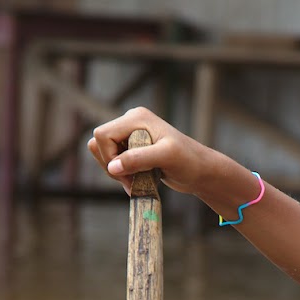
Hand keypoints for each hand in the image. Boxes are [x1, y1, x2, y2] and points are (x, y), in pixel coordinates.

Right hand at [87, 107, 221, 196]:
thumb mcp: (165, 157)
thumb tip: (112, 166)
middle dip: (111, 165)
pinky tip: (139, 181)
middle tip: (131, 181)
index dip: (109, 157)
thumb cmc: (189, 161)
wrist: (201, 172)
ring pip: (103, 154)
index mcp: (136, 117)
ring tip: (136, 182)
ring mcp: (130, 136)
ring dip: (116, 172)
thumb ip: (138, 159)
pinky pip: (113, 162)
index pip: (103, 135)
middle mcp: (130, 123)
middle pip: (98, 144)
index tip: (126, 173)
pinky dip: (121, 175)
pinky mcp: (133, 150)